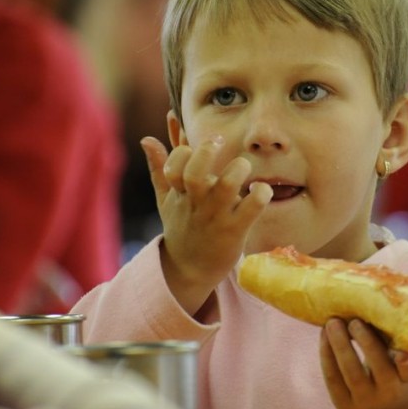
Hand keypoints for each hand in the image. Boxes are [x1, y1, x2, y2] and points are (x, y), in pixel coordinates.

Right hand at [141, 135, 271, 315]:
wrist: (191, 270)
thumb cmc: (182, 227)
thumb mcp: (166, 199)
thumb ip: (158, 168)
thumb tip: (146, 139)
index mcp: (180, 194)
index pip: (174, 168)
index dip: (181, 154)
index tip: (191, 148)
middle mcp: (197, 203)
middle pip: (196, 174)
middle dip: (207, 152)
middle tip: (219, 140)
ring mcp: (217, 216)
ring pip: (226, 185)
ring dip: (237, 169)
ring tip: (242, 166)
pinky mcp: (236, 229)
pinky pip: (252, 207)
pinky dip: (260, 194)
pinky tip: (261, 190)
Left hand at [320, 318, 407, 408]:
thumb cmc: (391, 375)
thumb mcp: (401, 366)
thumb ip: (395, 343)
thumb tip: (377, 301)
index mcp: (405, 380)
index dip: (406, 362)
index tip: (403, 351)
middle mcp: (386, 392)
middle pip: (376, 367)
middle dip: (365, 342)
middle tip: (354, 320)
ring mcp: (363, 400)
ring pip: (350, 372)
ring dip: (339, 344)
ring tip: (332, 322)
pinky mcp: (342, 403)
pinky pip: (332, 377)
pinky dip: (326, 353)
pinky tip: (324, 335)